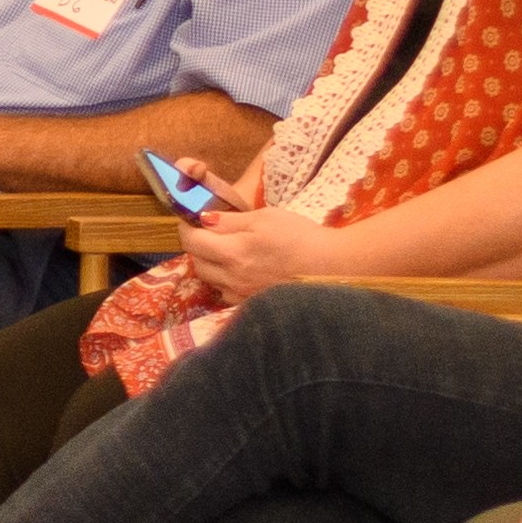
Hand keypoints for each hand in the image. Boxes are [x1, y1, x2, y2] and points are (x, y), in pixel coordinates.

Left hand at [172, 171, 327, 301]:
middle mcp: (232, 277)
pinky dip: (225, 282)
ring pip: (210, 280)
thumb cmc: (302, 237)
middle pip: (196, 262)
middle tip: (207, 234)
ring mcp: (242, 294)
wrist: (334, 267)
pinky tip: (239, 272)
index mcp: (233, 252)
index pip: (192, 241)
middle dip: (196, 246)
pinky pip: (227, 294)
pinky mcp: (254, 304)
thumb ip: (230, 221)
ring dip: (209, 265)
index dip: (186, 228)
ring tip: (223, 252)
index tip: (190, 219)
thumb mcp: (266, 218)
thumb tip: (203, 219)